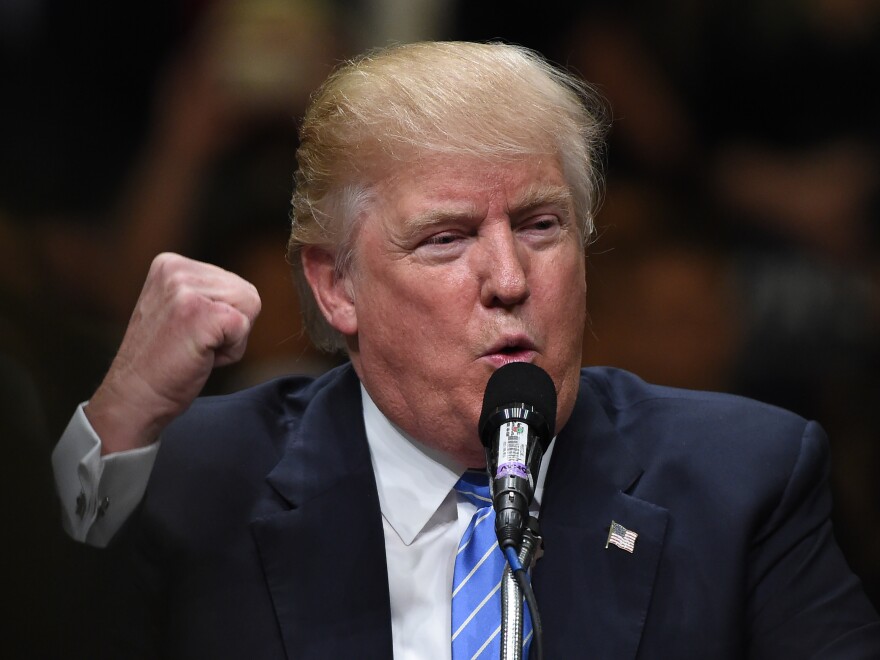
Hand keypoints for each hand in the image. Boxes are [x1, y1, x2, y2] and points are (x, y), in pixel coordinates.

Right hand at [86, 253, 260, 453]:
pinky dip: (231, 352)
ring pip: (250, 307)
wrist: (135, 396)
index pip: (234, 282)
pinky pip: (244, 327)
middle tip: (192, 344)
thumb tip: (247, 293)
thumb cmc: (162, 361)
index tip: (188, 332)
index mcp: (170, 264)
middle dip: (231, 326)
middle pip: (247, 293)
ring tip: (195, 349)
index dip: (223, 316)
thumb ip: (207, 293)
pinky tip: (199, 356)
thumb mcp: (179, 309)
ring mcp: (186, 290)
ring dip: (231, 339)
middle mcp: (176, 270)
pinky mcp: (201, 313)